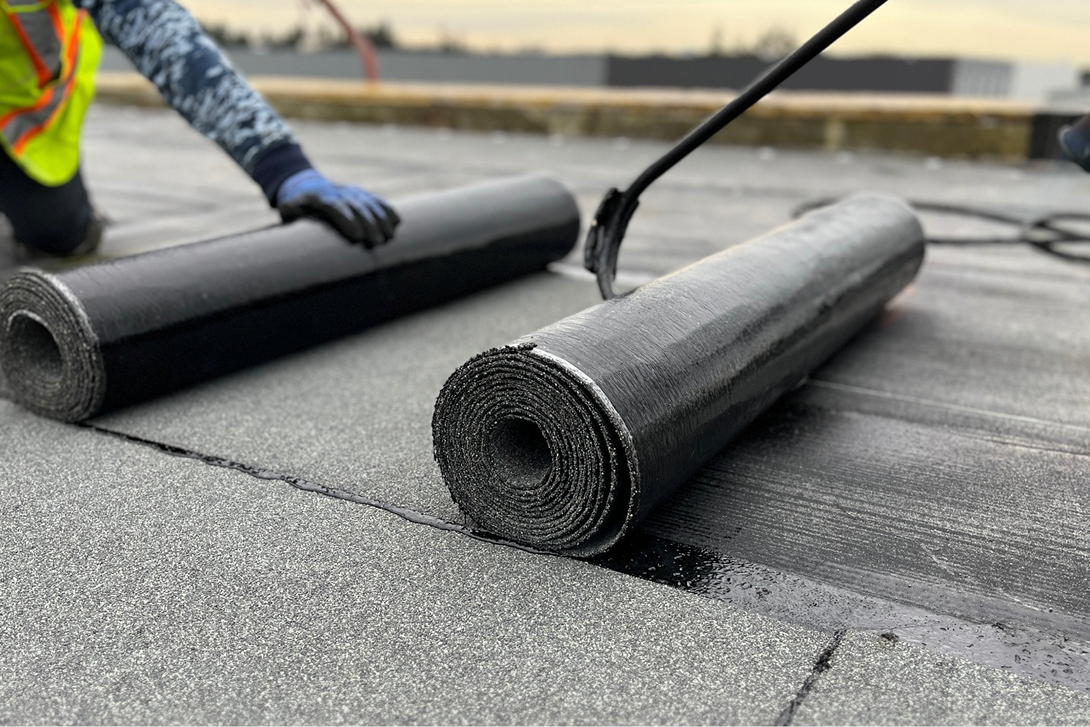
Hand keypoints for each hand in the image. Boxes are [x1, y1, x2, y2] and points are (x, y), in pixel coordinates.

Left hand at [276, 169, 399, 247]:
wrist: (305, 187)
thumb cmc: (296, 209)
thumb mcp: (287, 210)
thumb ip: (289, 211)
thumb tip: (290, 212)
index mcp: (319, 197)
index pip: (335, 206)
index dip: (347, 220)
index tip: (357, 237)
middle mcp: (337, 192)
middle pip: (356, 206)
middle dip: (369, 223)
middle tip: (378, 242)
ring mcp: (350, 193)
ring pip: (368, 203)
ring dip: (381, 219)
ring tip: (390, 236)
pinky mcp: (360, 195)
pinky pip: (376, 201)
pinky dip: (386, 210)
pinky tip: (397, 222)